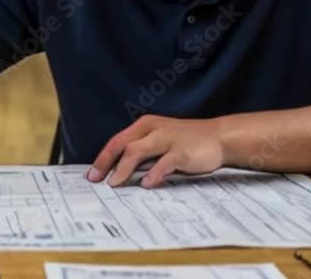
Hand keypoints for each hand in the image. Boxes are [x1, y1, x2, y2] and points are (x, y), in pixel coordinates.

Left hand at [86, 115, 225, 187]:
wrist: (219, 137)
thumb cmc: (186, 141)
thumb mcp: (160, 141)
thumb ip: (143, 153)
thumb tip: (119, 172)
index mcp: (145, 126)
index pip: (117, 141)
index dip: (103, 158)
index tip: (92, 175)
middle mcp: (153, 129)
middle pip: (123, 144)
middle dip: (106, 163)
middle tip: (96, 180)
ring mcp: (167, 139)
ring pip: (138, 151)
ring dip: (123, 168)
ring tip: (114, 184)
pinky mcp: (182, 151)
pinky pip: (165, 162)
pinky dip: (154, 173)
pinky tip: (147, 184)